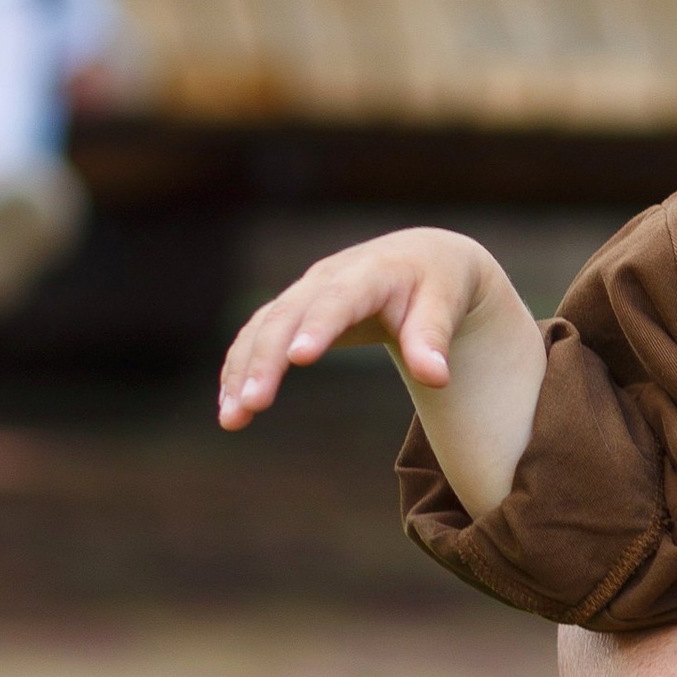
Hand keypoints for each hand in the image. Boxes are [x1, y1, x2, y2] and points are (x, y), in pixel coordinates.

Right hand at [219, 227, 546, 516]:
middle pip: (287, 316)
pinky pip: (256, 336)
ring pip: (262, 327)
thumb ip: (434, 339)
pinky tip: (230, 405)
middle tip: (252, 405)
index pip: (339, 299)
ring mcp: (304, 292)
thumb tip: (436, 380)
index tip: (298, 358)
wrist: (422, 257)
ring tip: (232, 419)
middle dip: (265, 360)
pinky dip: (240, 367)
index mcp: (370, 272)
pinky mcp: (292, 309)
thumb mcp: (446, 304)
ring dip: (242, 370)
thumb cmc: (438, 285)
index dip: (318, 326)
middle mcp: (328, 278)